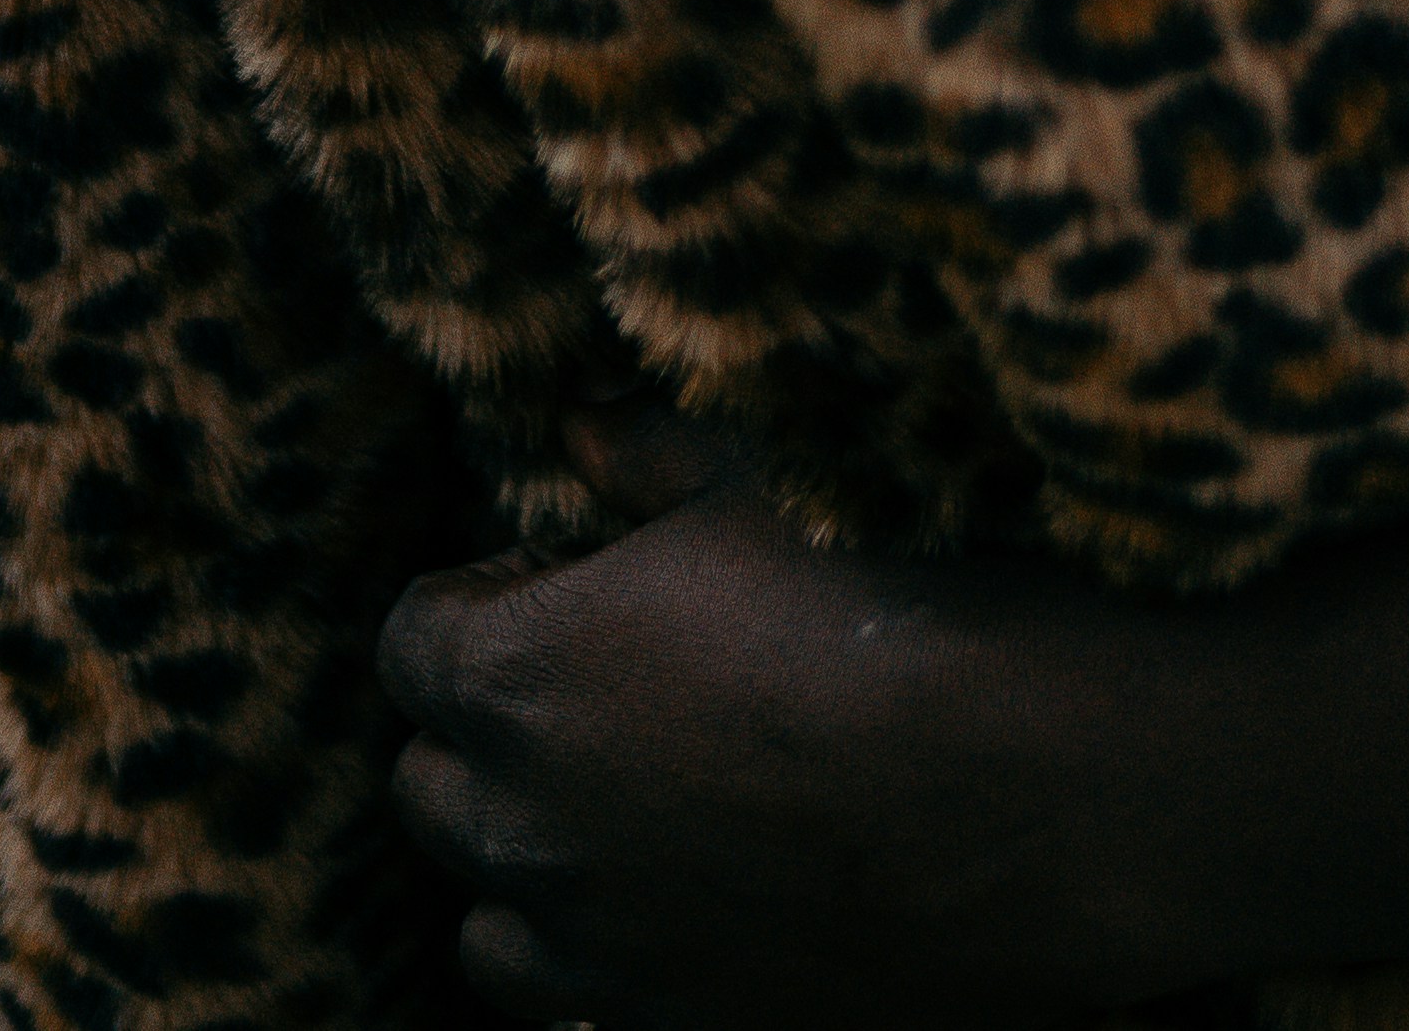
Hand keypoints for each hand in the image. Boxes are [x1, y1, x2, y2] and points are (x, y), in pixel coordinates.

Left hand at [380, 429, 1189, 1026]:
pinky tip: (676, 895)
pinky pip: (567, 1003)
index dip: (483, 596)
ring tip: (624, 802)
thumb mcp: (751, 489)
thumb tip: (581, 435)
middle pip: (426, 782)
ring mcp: (585, 944)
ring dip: (525, 856)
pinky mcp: (659, 1022)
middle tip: (596, 680)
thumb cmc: (873, 615)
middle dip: (487, 727)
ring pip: (484, 914)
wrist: (998, 798)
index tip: (567, 573)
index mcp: (515, 678)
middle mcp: (519, 825)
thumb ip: (643, 459)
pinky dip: (590, 955)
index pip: (411, 639)